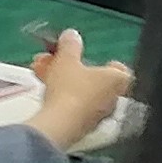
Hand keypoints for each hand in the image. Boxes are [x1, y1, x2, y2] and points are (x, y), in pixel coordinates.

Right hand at [27, 31, 133, 148]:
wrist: (59, 125)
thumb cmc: (70, 89)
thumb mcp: (67, 60)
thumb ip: (70, 45)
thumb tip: (71, 35)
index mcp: (117, 81)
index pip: (120, 70)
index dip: (105, 62)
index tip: (89, 57)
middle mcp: (112, 99)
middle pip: (93, 79)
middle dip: (71, 67)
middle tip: (54, 59)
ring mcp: (97, 116)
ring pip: (79, 92)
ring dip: (62, 79)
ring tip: (41, 70)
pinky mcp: (81, 127)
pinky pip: (72, 106)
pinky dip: (60, 96)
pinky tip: (42, 89)